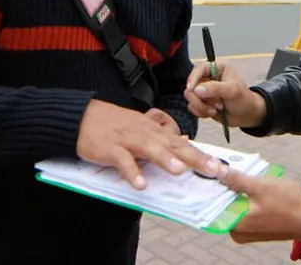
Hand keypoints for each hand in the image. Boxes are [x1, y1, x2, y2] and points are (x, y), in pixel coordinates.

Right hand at [76, 100, 220, 189]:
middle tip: (214, 169)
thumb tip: (183, 141)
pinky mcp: (109, 148)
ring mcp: (127, 139)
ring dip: (165, 159)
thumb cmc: (112, 123)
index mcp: (153, 129)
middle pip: (172, 145)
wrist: (81, 116)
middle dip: (194, 157)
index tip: (220, 166)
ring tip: (181, 171)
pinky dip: (131, 171)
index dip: (200, 154)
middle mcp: (144, 133)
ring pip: (149, 148)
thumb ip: (161, 136)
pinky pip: (122, 161)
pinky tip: (140, 184)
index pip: (181, 142)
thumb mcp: (140, 126)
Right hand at [184, 61, 266, 127]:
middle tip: (218, 105)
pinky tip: (213, 113)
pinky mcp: (201, 102)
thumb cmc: (243, 99)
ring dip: (202, 107)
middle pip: (192, 86)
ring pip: (190, 97)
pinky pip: (192, 107)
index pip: (199, 69)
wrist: (247, 116)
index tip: (191, 89)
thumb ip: (215, 88)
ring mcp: (204, 90)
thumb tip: (196, 90)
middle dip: (202, 99)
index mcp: (217, 68)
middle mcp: (208, 77)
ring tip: (217, 110)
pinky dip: (200, 112)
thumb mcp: (232, 91)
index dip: (193, 78)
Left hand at [217, 164, 300, 243]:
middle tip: (224, 165)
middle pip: (223, 204)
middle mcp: (238, 232)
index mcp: (235, 225)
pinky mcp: (257, 227)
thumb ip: (235, 179)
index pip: (212, 204)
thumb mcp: (260, 186)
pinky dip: (246, 196)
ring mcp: (248, 231)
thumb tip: (212, 168)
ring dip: (236, 189)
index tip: (209, 167)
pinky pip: (244, 209)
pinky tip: (250, 183)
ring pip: (235, 205)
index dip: (211, 184)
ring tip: (238, 171)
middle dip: (225, 185)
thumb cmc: (289, 203)